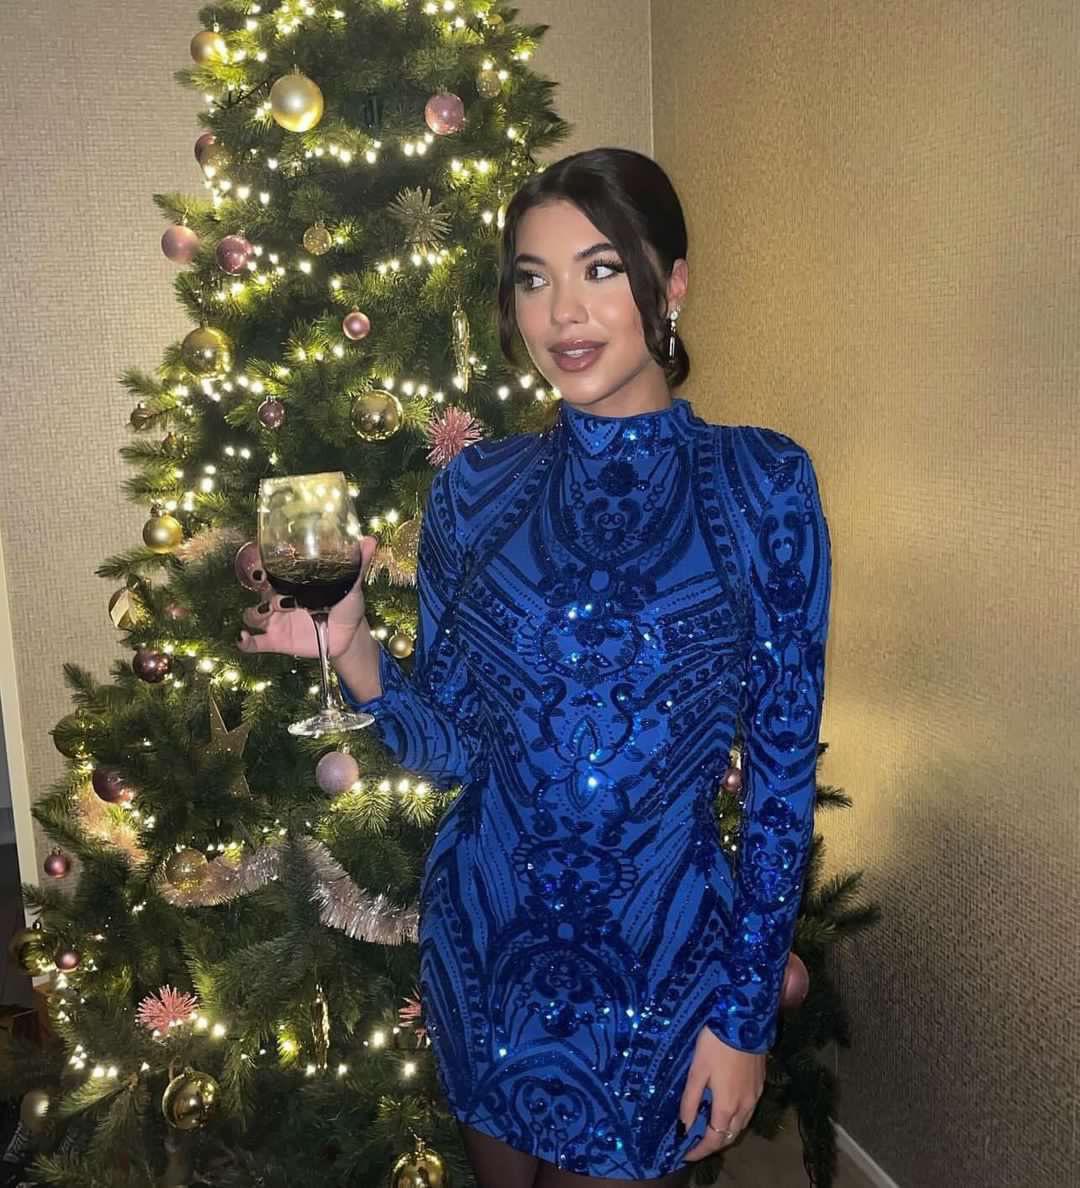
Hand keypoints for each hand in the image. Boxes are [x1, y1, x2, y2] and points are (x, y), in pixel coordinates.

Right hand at [236, 535, 378, 661]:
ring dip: (255, 613)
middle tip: (273, 590)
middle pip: (259, 590)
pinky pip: (253, 643)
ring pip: (252, 615)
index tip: (262, 563)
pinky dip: (245, 642)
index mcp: (293, 583)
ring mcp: (276, 621)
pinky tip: (244, 638)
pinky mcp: (276, 641)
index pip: (270, 571)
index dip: (262, 565)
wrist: (349, 636)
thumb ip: (358, 564)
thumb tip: (370, 540)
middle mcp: (280, 599)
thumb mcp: (352, 585)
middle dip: (263, 590)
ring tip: (267, 613)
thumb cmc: (346, 606)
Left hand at [680, 1025, 764, 1161]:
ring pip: (741, 1124)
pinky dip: (736, 1117)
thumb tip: (683, 1127)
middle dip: (713, 1143)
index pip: (714, 1140)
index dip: (700, 1151)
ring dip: (725, 1131)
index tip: (686, 1154)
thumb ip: (690, 1100)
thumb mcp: (696, 1071)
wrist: (744, 1021)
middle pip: (729, 1135)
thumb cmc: (716, 1045)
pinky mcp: (761, 1084)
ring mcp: (756, 1096)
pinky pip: (748, 1110)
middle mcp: (745, 1107)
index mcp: (727, 1107)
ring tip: (708, 1126)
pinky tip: (726, 1106)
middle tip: (695, 1141)